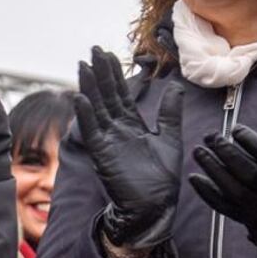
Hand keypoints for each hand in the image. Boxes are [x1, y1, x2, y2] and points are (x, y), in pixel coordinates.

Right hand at [74, 46, 183, 248]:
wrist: (154, 208)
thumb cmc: (161, 179)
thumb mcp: (169, 138)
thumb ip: (169, 112)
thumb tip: (176, 85)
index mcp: (132, 125)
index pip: (120, 94)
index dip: (113, 74)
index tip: (107, 54)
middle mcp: (117, 130)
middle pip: (106, 95)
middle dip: (100, 73)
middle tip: (93, 50)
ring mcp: (108, 141)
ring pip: (96, 108)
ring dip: (89, 87)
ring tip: (83, 65)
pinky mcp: (103, 154)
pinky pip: (92, 131)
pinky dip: (86, 115)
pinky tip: (80, 98)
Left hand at [190, 97, 256, 257]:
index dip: (252, 142)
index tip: (235, 128)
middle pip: (248, 173)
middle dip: (227, 153)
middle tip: (210, 136)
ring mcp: (253, 203)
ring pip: (232, 188)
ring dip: (213, 169)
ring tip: (198, 151)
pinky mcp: (238, 213)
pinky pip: (221, 205)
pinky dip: (207, 192)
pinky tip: (193, 177)